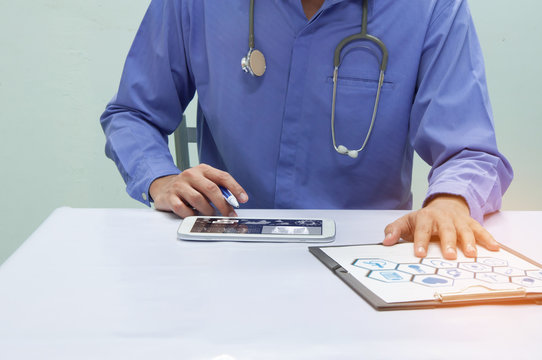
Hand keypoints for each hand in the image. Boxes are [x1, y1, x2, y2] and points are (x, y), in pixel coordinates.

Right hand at [149, 164, 248, 217]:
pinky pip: (183, 209)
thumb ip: (218, 189)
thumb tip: (233, 203)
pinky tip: (194, 215)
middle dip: (223, 204)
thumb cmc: (189, 187)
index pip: (223, 177)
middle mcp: (191, 174)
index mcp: (203, 169)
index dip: (235, 188)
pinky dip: (191, 215)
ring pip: (198, 200)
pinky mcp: (169, 197)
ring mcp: (179, 185)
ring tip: (210, 215)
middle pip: (211, 189)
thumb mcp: (204, 183)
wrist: (164, 187)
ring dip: (207, 211)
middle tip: (229, 215)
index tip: (243, 199)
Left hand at [382, 195, 499, 259]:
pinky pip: (480, 230)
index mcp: (425, 217)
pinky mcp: (471, 222)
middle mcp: (443, 217)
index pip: (422, 230)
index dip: (421, 241)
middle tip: (450, 256)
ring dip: (469, 242)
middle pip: (446, 229)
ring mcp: (458, 219)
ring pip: (465, 229)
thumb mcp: (405, 222)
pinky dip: (488, 238)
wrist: (443, 205)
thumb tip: (386, 242)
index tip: (420, 254)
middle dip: (448, 242)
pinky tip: (495, 248)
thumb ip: (394, 231)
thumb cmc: (422, 219)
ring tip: (471, 255)